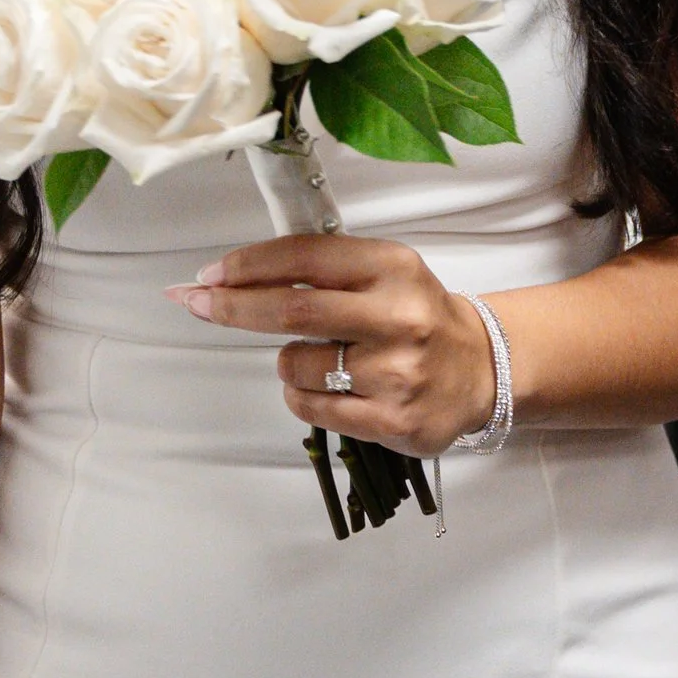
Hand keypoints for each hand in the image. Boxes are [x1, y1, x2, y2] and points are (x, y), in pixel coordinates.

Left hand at [173, 233, 498, 454]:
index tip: (210, 275)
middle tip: (196, 303)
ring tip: (321, 360)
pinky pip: (312, 407)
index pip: (306, 257)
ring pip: (296, 365)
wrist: (481, 370)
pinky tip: (327, 389)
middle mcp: (399, 317)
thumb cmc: (417, 316)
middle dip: (232, 306)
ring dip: (286, 362)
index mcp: (393, 268)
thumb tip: (234, 275)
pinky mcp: (393, 420)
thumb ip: (323, 268)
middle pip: (291, 311)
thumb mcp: (385, 272)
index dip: (248, 265)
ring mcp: (397, 372)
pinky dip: (301, 396)